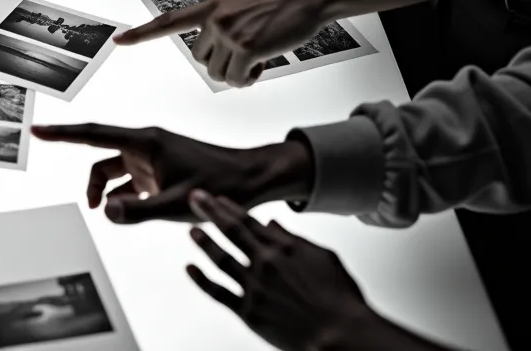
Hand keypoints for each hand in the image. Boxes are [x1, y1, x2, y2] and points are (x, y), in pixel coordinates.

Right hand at [31, 123, 312, 222]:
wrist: (254, 179)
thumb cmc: (221, 185)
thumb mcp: (177, 204)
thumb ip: (137, 211)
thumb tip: (105, 212)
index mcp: (145, 141)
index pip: (93, 134)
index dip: (62, 133)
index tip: (38, 128)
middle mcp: (145, 144)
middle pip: (101, 159)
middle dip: (93, 183)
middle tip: (95, 209)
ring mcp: (153, 156)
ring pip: (115, 172)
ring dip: (111, 193)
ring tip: (117, 215)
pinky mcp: (161, 168)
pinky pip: (132, 180)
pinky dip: (127, 196)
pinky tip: (136, 212)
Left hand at [115, 0, 330, 86]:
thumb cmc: (279, 4)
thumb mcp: (239, 7)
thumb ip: (219, 25)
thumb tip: (213, 58)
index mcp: (209, 6)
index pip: (168, 21)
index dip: (143, 34)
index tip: (120, 40)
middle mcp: (213, 18)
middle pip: (200, 60)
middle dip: (221, 63)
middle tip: (246, 54)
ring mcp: (228, 32)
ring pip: (218, 73)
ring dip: (238, 73)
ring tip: (257, 56)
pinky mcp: (246, 47)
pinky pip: (238, 79)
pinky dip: (250, 78)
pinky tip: (264, 62)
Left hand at [186, 192, 372, 350]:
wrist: (340, 333)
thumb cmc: (339, 298)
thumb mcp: (324, 258)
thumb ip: (295, 239)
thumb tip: (273, 224)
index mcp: (284, 248)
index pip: (249, 221)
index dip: (230, 208)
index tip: (217, 198)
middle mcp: (265, 262)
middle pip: (231, 231)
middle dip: (209, 212)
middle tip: (194, 198)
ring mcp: (254, 287)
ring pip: (220, 258)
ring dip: (204, 242)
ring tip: (192, 230)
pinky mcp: (248, 311)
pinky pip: (218, 292)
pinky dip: (201, 279)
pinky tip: (190, 268)